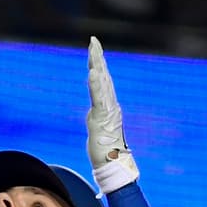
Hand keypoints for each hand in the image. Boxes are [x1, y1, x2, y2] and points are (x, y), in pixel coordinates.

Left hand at [86, 36, 139, 192]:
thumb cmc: (106, 150)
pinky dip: (96, 85)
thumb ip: (99, 117)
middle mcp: (110, 105)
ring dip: (97, 66)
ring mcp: (107, 110)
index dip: (98, 64)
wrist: (113, 165)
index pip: (102, 80)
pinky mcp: (103, 118)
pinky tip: (93, 73)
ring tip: (93, 51)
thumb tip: (97, 112)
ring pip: (102, 84)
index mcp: (108, 106)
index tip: (94, 48)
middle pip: (103, 76)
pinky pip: (99, 98)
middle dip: (98, 57)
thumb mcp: (99, 128)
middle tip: (93, 40)